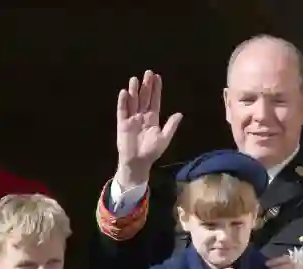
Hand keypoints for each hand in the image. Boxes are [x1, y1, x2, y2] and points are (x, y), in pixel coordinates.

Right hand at [114, 70, 182, 189]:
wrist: (138, 163)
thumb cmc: (151, 152)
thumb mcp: (164, 138)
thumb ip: (171, 126)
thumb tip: (180, 114)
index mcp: (152, 118)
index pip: (155, 101)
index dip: (156, 89)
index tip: (158, 77)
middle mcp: (141, 116)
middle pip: (144, 98)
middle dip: (146, 85)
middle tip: (148, 72)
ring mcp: (131, 119)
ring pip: (133, 101)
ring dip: (134, 90)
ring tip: (135, 79)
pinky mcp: (122, 124)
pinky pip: (122, 111)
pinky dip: (123, 102)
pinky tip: (124, 92)